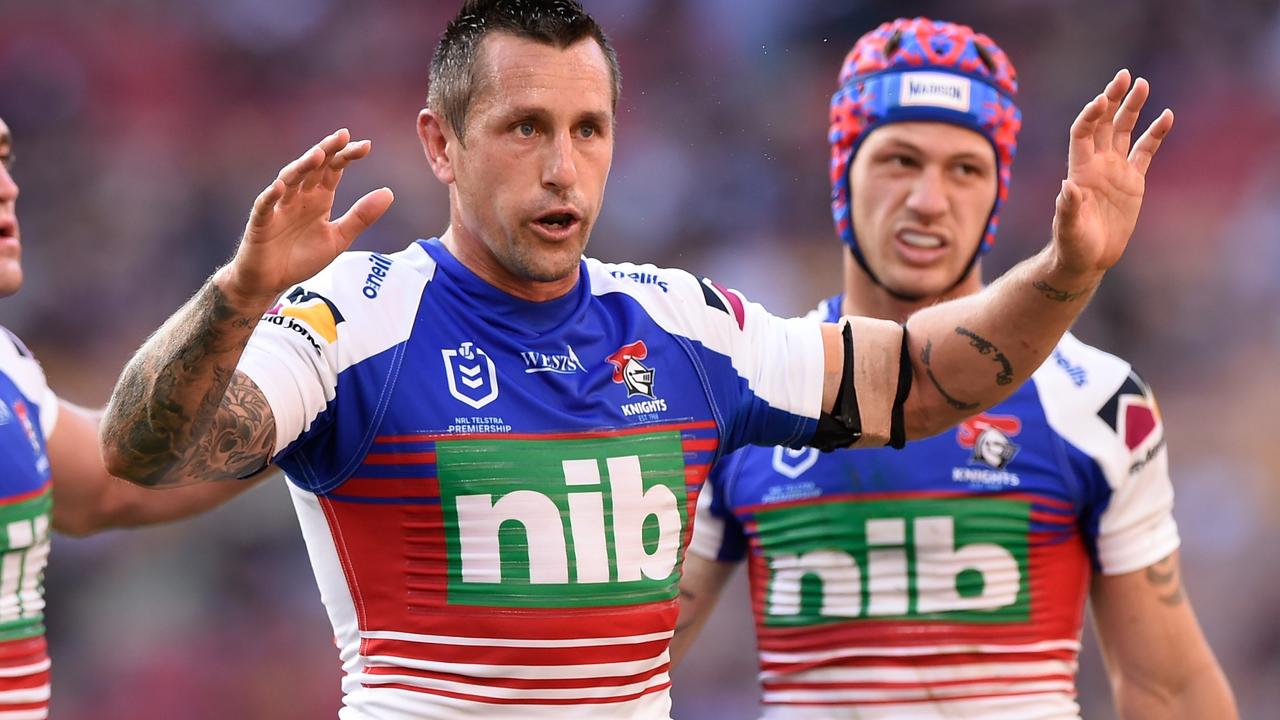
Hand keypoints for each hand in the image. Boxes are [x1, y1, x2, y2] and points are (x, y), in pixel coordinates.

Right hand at [218, 129, 394, 305]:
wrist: (271, 282)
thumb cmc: (301, 257)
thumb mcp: (338, 238)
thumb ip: (361, 217)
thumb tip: (389, 192)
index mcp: (319, 198)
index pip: (334, 170)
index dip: (347, 156)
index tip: (366, 146)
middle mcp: (299, 197)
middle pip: (313, 168)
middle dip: (327, 151)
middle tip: (342, 136)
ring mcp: (279, 207)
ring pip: (289, 181)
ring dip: (302, 167)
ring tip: (318, 154)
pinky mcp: (261, 224)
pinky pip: (265, 207)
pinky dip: (271, 197)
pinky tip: (281, 187)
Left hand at [1051, 69, 1173, 276]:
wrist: (1087, 258)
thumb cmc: (1072, 244)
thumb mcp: (1068, 228)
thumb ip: (1067, 208)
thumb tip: (1066, 186)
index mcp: (1080, 170)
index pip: (1083, 132)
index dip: (1091, 115)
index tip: (1102, 100)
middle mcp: (1097, 164)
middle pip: (1105, 123)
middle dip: (1113, 99)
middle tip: (1125, 76)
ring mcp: (1115, 170)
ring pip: (1125, 131)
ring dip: (1133, 108)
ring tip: (1143, 84)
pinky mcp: (1133, 181)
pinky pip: (1145, 151)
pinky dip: (1155, 134)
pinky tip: (1167, 115)